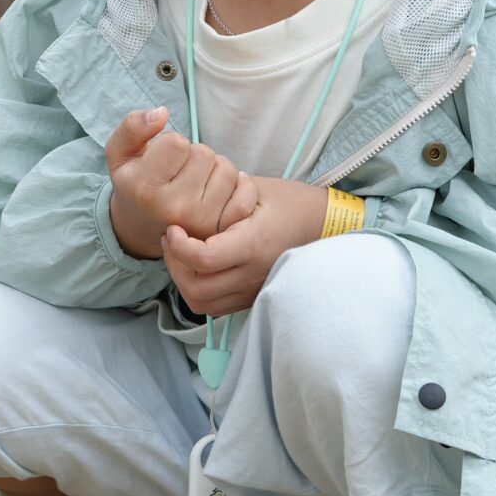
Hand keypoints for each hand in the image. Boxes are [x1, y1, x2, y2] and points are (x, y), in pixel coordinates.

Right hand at [105, 106, 243, 259]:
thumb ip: (133, 126)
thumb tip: (162, 112)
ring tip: (195, 180)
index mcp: (146, 190)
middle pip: (204, 153)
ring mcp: (202, 222)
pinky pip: (246, 193)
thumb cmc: (134, 182)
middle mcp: (175, 209)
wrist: (144, 226)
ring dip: (214, 168)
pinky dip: (237, 184)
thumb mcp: (119, 153)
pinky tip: (217, 188)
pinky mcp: (223, 228)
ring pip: (227, 169)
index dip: (171, 141)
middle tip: (179, 170)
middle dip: (193, 154)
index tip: (161, 157)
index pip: (177, 142)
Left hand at [161, 177, 330, 315]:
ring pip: (203, 304)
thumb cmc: (289, 202)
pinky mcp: (253, 297)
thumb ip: (220, 198)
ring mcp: (254, 290)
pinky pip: (216, 306)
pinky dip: (199, 290)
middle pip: (197, 289)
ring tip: (181, 255)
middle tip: (171, 241)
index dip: (179, 247)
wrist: (324, 225)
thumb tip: (185, 203)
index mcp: (254, 244)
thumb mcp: (255, 189)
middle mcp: (254, 274)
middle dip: (174, 266)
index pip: (204, 259)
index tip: (173, 228)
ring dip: (183, 281)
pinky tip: (197, 266)